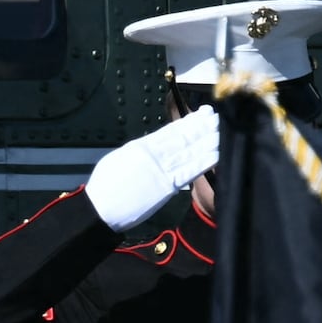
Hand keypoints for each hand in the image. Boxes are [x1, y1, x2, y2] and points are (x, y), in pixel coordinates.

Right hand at [84, 105, 225, 230]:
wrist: (102, 208)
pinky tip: (216, 153)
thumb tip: (154, 144)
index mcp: (141, 147)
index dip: (188, 121)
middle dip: (201, 126)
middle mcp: (153, 155)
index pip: (170, 130)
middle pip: (183, 138)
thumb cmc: (106, 186)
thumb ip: (140, 151)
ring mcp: (161, 170)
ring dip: (207, 140)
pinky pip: (188, 172)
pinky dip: (203, 162)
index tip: (201, 114)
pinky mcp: (167, 186)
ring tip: (219, 130)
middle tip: (216, 116)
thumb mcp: (120, 158)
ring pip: (189, 151)